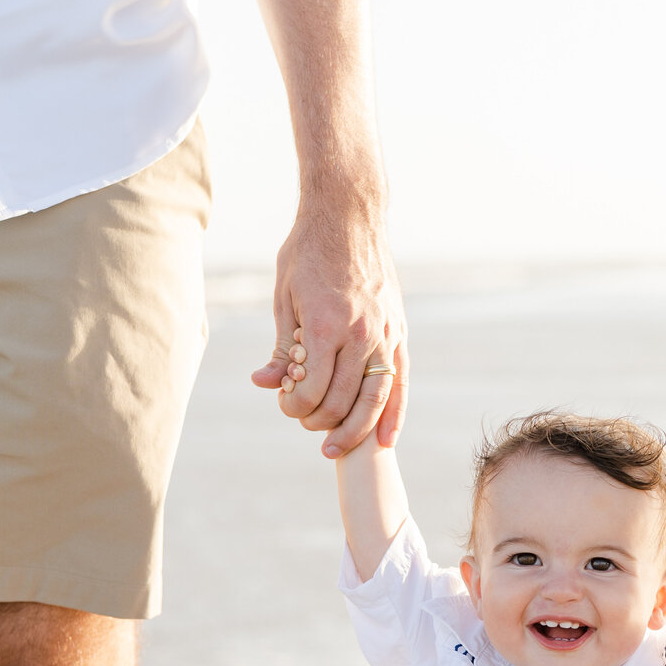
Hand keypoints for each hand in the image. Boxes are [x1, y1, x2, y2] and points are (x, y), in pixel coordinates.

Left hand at [252, 201, 407, 454]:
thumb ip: (282, 347)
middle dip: (320, 421)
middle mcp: (360, 334)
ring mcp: (385, 334)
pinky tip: (386, 438)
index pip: (312, 388)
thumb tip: (265, 383)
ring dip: (357, 430)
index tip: (284, 405)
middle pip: (342, 400)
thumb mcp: (283, 297)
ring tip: (339, 450)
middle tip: (306, 426)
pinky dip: (394, 413)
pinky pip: (400, 382)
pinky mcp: (399, 332)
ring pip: (375, 398)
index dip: (295, 406)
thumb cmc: (308, 252)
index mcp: (325, 325)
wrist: (349, 216)